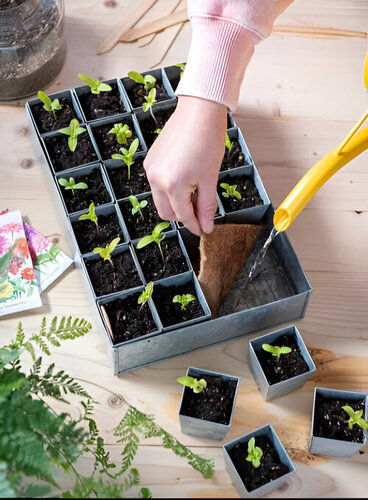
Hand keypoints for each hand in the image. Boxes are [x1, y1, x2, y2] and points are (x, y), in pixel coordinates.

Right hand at [143, 96, 226, 236]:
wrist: (199, 111)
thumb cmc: (208, 141)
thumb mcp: (210, 178)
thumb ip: (207, 206)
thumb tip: (207, 226)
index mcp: (173, 185)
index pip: (183, 216)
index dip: (195, 225)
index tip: (203, 229)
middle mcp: (156, 179)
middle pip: (166, 212)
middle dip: (183, 216)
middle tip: (200, 212)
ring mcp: (150, 169)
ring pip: (160, 200)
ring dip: (175, 203)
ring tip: (194, 194)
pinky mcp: (150, 160)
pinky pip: (156, 184)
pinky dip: (169, 189)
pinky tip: (185, 181)